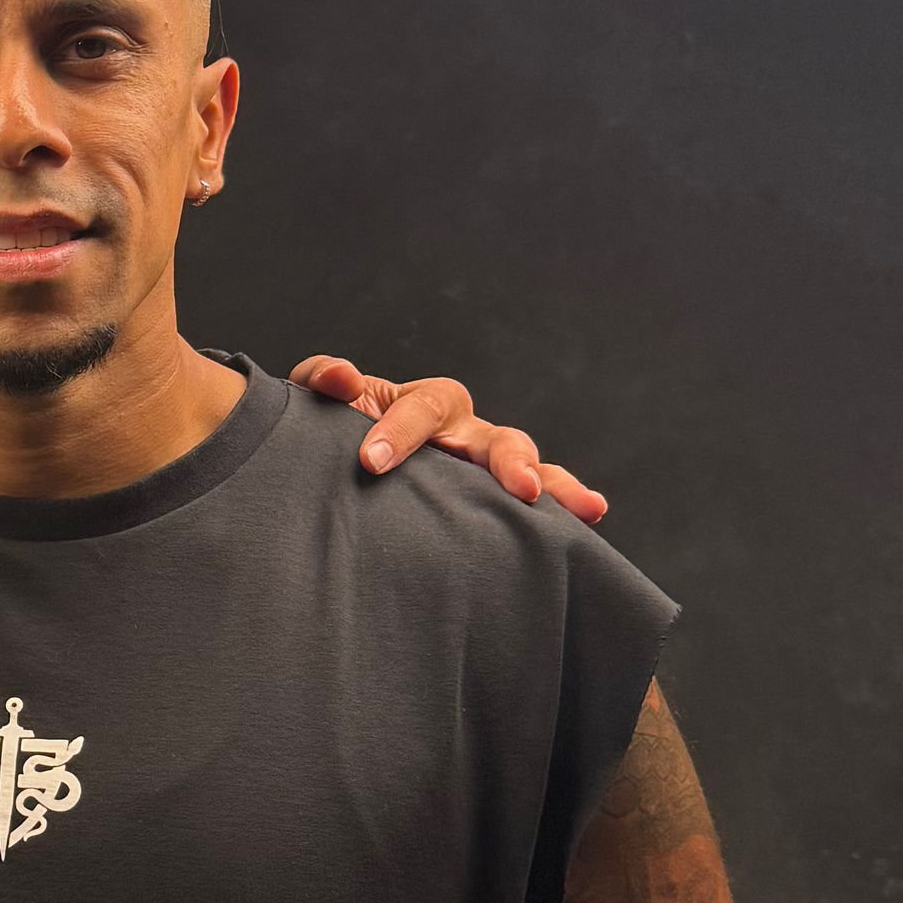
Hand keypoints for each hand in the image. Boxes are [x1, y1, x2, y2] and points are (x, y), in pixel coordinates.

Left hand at [291, 356, 607, 523]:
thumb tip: (343, 380)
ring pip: (525, 470)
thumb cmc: (331, 437)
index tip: (373, 461)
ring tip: (583, 506)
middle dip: (510, 461)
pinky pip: (527, 507)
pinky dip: (560, 508)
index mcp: (424, 405)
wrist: (333, 473)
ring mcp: (481, 471)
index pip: (424, 409)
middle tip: (522, 488)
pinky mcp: (487, 505)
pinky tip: (587, 522)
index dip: (401, 431)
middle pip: (496, 439)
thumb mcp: (315, 406)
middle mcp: (463, 434)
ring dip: (552, 484)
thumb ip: (322, 382)